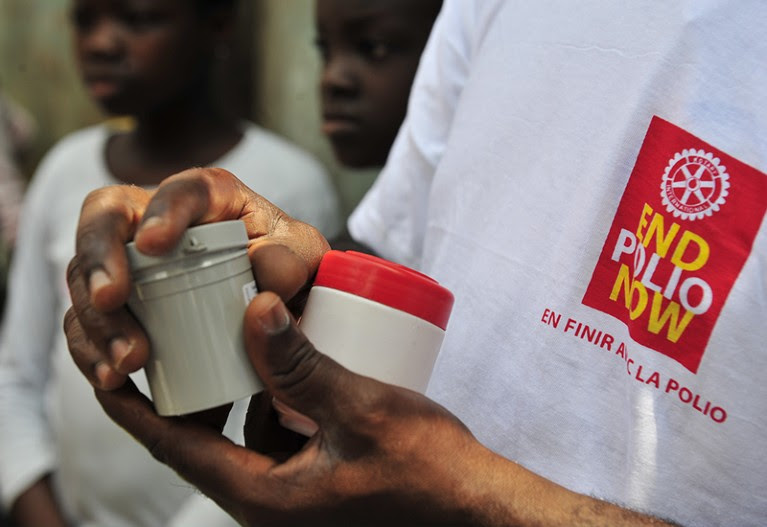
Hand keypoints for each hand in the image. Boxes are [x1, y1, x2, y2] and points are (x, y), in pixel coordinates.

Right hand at [64, 167, 328, 390]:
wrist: (280, 309)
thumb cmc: (290, 269)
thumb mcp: (303, 259)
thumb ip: (292, 260)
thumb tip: (264, 272)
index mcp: (208, 198)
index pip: (178, 190)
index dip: (159, 209)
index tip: (155, 243)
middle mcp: (155, 221)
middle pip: (104, 224)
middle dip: (98, 262)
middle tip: (113, 301)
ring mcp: (130, 264)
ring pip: (86, 281)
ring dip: (96, 322)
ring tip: (127, 363)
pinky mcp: (120, 307)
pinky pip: (86, 326)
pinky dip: (92, 354)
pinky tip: (112, 380)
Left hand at [67, 291, 494, 525]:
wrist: (474, 508)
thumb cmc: (428, 471)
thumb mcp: (363, 410)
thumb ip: (305, 364)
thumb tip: (257, 307)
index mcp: (261, 495)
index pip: (172, 444)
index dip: (130, 401)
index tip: (101, 357)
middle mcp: (265, 501)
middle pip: (197, 438)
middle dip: (175, 388)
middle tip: (159, 334)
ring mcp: (290, 495)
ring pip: (236, 434)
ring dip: (225, 390)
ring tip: (217, 336)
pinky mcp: (312, 482)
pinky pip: (270, 436)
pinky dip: (263, 400)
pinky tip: (276, 363)